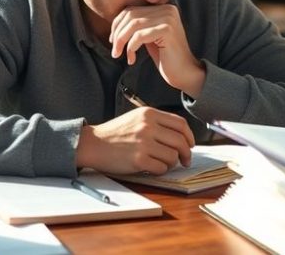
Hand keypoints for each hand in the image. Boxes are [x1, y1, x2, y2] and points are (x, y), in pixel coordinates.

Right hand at [76, 107, 194, 174]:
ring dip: (172, 163)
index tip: (190, 144)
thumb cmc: (116, 132)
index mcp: (149, 113)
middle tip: (185, 160)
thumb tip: (181, 135)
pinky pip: (161, 168)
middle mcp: (147, 126)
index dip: (189, 136)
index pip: (180, 123)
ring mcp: (143, 143)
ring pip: (173, 156)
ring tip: (163, 162)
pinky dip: (160, 170)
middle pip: (180, 140)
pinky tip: (153, 167)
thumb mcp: (136, 118)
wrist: (93, 143)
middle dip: (186, 153)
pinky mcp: (138, 160)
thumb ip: (157, 122)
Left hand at [109, 5, 205, 97]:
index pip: (131, 10)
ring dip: (121, 41)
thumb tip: (115, 23)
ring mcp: (169, 18)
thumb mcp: (149, 36)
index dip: (117, 25)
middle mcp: (168, 9)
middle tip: (114, 51)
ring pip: (133, 25)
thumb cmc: (165, 57)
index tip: (113, 40)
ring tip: (118, 55)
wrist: (185, 73)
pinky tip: (132, 59)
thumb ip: (138, 26)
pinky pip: (140, 35)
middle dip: (118, 33)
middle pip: (131, 16)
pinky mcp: (167, 30)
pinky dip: (131, 47)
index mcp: (163, 8)